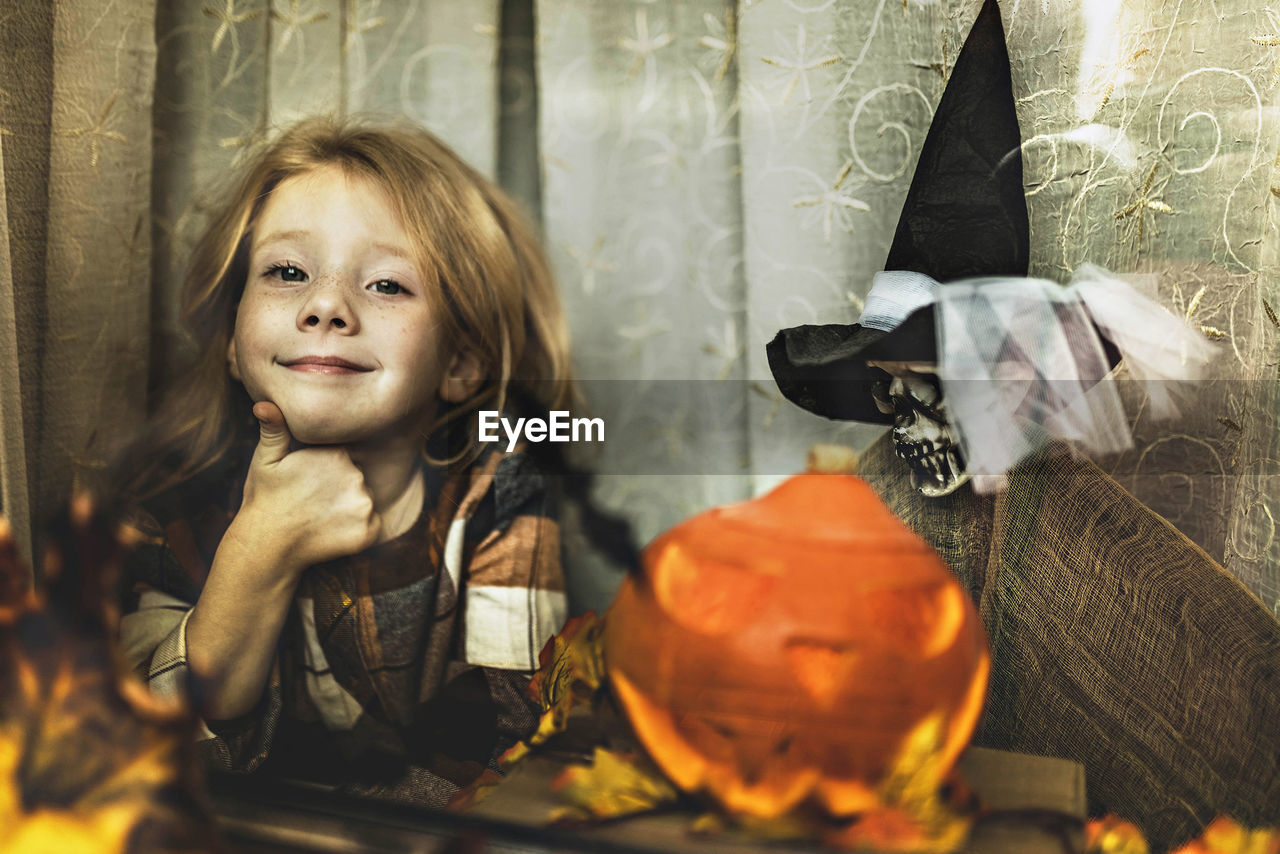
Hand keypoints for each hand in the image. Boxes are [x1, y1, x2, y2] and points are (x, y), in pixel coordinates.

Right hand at [233, 400, 381, 574]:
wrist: (266, 545)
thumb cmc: (264, 499)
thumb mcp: (266, 459)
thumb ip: (275, 430)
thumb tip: (265, 404)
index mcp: (335, 453)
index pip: (343, 458)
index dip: (326, 471)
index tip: (308, 483)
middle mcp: (355, 475)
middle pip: (356, 479)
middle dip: (339, 489)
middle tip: (310, 502)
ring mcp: (363, 504)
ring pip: (364, 501)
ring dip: (349, 508)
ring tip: (319, 516)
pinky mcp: (368, 531)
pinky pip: (373, 525)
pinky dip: (358, 529)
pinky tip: (332, 532)